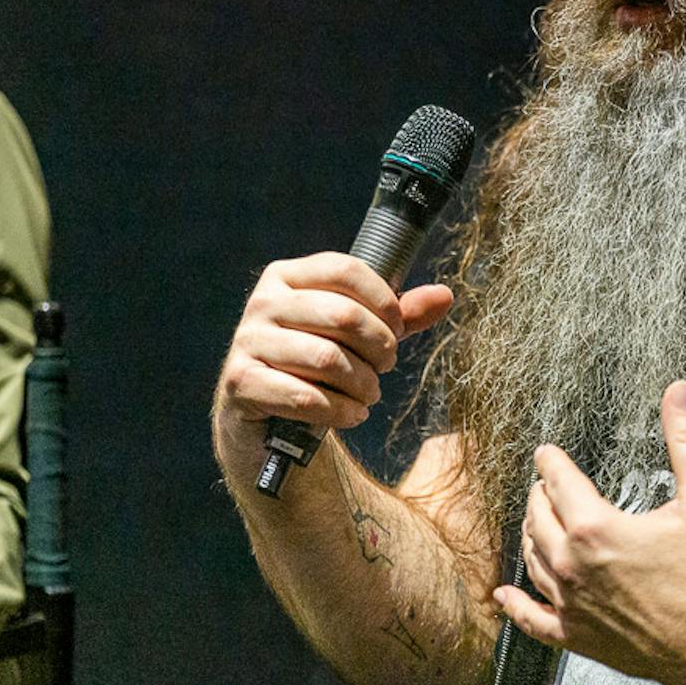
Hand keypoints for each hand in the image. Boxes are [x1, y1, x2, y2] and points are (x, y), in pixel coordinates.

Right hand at [211, 252, 451, 463]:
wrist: (267, 411)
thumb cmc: (320, 360)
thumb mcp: (361, 333)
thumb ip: (401, 315)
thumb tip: (445, 296)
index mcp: (290, 275)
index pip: (346, 269)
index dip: (384, 300)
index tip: (399, 329)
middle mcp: (263, 301)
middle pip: (342, 315)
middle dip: (379, 347)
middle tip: (387, 366)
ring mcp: (247, 341)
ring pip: (326, 358)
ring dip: (362, 383)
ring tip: (370, 393)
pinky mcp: (240, 382)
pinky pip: (304, 396)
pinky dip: (339, 410)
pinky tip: (353, 414)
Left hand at [495, 381, 685, 684]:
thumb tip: (679, 394)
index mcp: (596, 528)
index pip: (558, 481)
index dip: (550, 461)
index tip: (546, 453)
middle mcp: (573, 565)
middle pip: (539, 518)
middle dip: (540, 495)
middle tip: (545, 483)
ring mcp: (571, 603)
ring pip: (533, 560)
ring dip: (532, 535)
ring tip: (536, 521)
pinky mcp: (577, 635)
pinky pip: (533, 620)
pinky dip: (515, 605)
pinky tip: (504, 595)